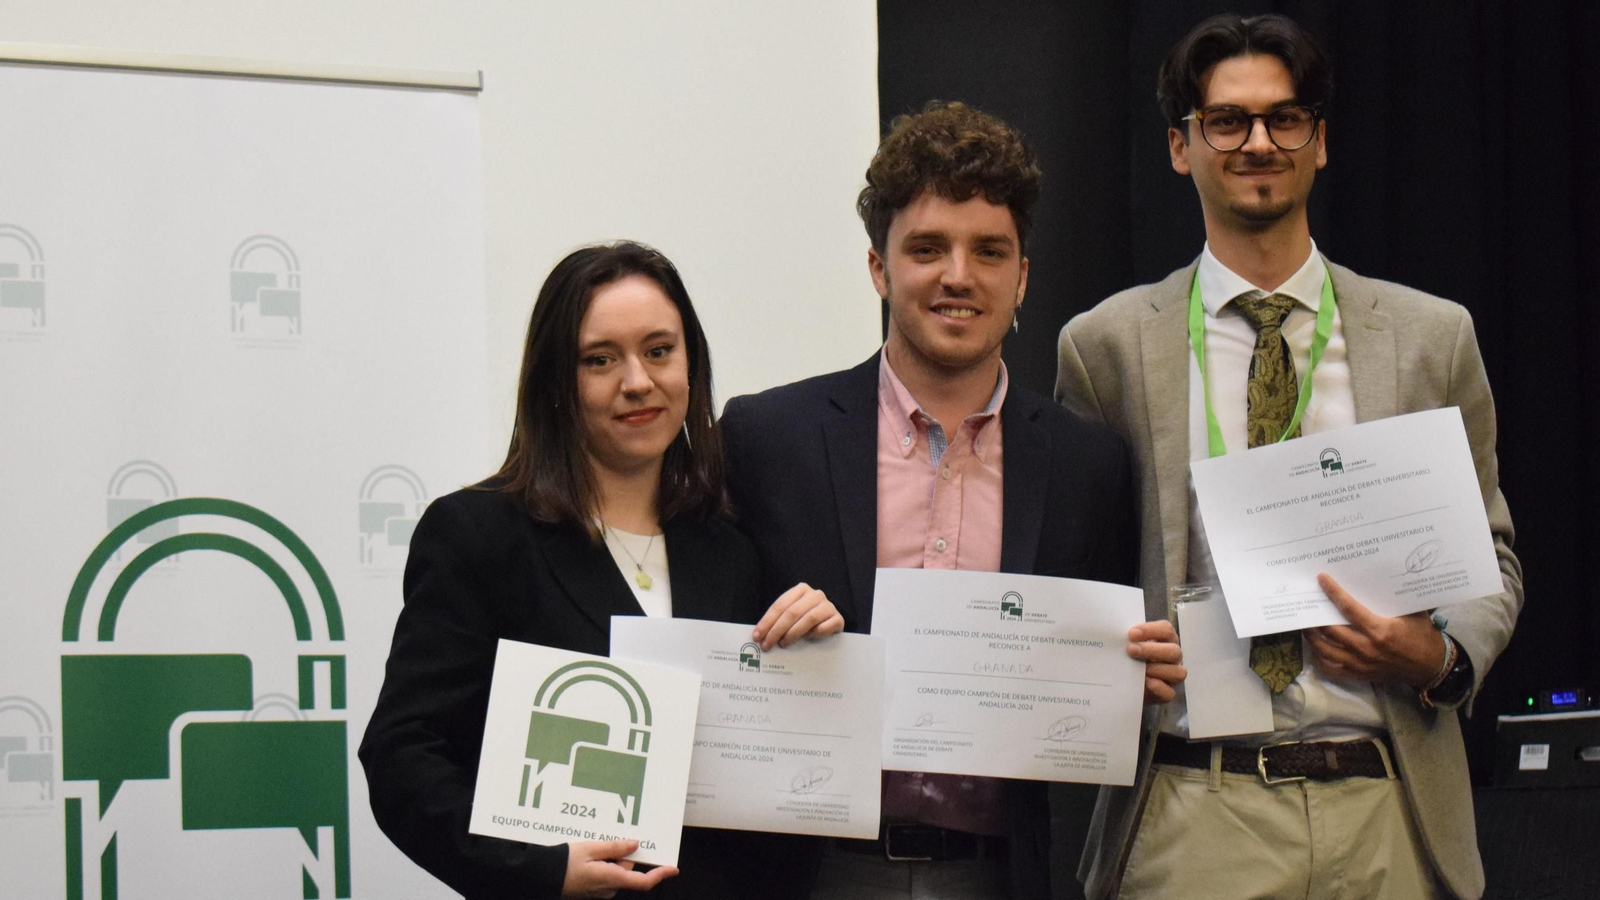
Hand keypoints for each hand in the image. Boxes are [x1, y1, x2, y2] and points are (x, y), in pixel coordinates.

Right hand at [561, 839, 676, 898]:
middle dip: (623, 855)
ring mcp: (600, 892)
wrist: (542, 877)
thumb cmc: (563, 863)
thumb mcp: (591, 848)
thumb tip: (634, 846)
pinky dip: (602, 864)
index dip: (660, 875)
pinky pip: (605, 875)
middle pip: (628, 871)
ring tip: (593, 846)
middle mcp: (609, 889)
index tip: (672, 868)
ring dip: (610, 858)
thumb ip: (615, 847)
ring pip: (616, 871)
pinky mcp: (592, 890)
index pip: (644, 882)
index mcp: (612, 879)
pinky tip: (589, 855)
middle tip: (612, 839)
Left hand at [752, 582, 844, 649]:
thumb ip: (779, 620)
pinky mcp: (838, 619)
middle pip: (792, 612)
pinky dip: (814, 634)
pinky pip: (824, 627)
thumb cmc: (806, 619)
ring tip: (783, 644)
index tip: (757, 636)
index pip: (780, 605)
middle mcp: (815, 595)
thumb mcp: (792, 615)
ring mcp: (828, 606)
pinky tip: (808, 640)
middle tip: (767, 645)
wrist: (832, 621)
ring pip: (808, 619)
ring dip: (793, 633)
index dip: (767, 621)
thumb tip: (760, 636)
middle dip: (776, 630)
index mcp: (800, 590)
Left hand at [1127, 620, 1184, 703]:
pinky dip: (1159, 688)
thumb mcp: (1130, 645)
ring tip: (1137, 668)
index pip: (1166, 630)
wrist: (1126, 682)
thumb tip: (1117, 635)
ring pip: (1178, 672)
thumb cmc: (1130, 657)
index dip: (1150, 630)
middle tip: (1130, 649)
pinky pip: (1170, 693)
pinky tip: (1146, 682)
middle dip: (1151, 650)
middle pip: (1174, 651)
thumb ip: (1129, 639)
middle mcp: (1173, 656)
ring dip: (1156, 669)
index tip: (1131, 634)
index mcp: (1166, 640)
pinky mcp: (1168, 693)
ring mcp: (1173, 675)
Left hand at [1305, 573, 1445, 686]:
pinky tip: (1315, 647)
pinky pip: (1330, 668)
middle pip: (1330, 629)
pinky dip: (1319, 658)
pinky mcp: (1359, 675)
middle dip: (1315, 615)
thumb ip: (1397, 598)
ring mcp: (1360, 664)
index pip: (1348, 608)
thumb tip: (1383, 574)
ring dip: (1311, 636)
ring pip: (1324, 650)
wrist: (1430, 667)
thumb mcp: (1414, 613)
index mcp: (1379, 630)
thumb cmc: (1422, 636)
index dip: (1333, 592)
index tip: (1321, 579)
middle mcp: (1366, 648)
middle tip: (1308, 601)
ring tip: (1305, 624)